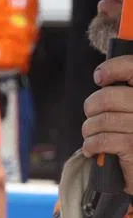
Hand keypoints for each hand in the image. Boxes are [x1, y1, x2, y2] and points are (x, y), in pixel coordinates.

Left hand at [82, 56, 132, 192]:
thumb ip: (122, 94)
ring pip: (101, 120)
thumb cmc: (132, 136)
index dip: (113, 68)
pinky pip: (102, 140)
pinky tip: (92, 149)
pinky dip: (90, 145)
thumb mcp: (130, 109)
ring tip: (92, 135)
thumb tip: (101, 76)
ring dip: (89, 129)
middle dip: (91, 107)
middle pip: (108, 96)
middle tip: (92, 116)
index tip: (99, 77)